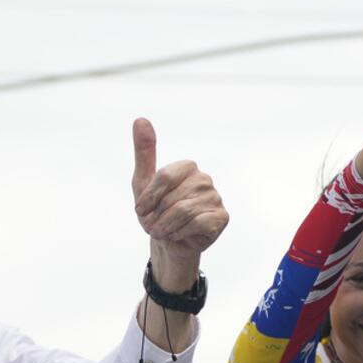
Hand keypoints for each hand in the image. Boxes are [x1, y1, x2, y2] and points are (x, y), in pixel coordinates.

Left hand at [131, 118, 227, 289]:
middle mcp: (204, 179)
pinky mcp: (222, 216)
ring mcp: (215, 197)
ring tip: (163, 231)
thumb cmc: (157, 212)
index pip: (164, 177)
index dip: (148, 198)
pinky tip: (178, 234)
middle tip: (153, 224)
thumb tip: (141, 119)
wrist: (169, 243)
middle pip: (172, 197)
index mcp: (188, 167)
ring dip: (166, 226)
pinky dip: (181, 232)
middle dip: (156, 216)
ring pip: (183, 211)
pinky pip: (197, 222)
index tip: (140, 210)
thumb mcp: (143, 182)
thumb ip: (144, 152)